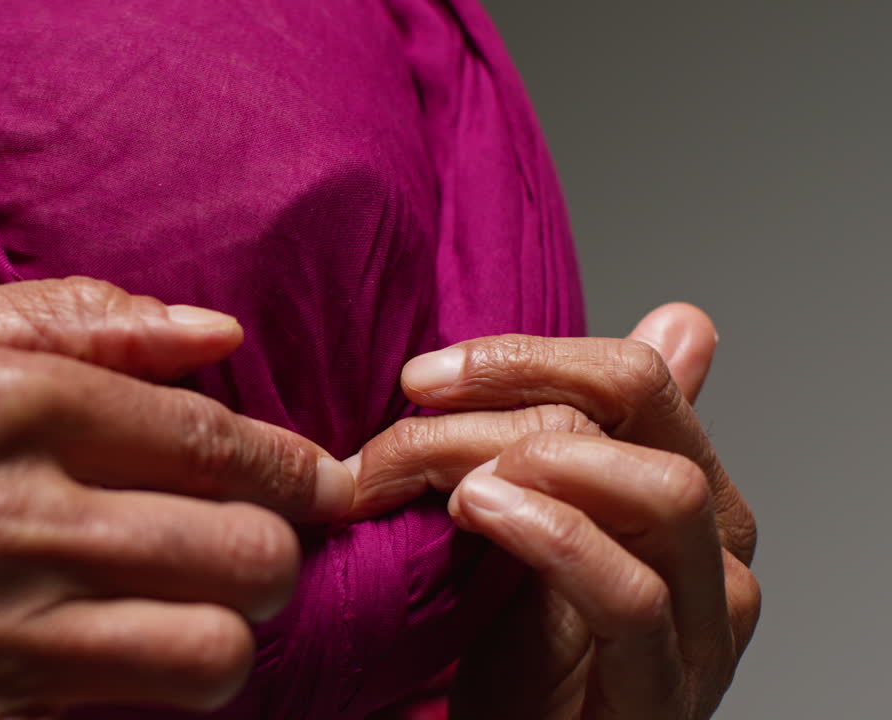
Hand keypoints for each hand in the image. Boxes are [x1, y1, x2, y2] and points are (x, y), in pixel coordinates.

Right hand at [0, 278, 354, 719]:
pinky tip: (130, 655)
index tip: (324, 481)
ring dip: (228, 637)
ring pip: (207, 655)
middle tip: (257, 548)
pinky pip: (124, 718)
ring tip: (202, 611)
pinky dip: (151, 689)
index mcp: (10, 399)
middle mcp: (11, 514)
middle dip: (277, 555)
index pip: (216, 439)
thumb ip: (82, 316)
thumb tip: (218, 329)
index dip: (295, 467)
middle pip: (242, 554)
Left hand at [405, 304, 756, 718]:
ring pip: (659, 492)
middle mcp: (719, 546)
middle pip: (644, 410)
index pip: (634, 374)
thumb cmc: (521, 651)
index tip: (424, 374)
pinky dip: (554, 538)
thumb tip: (677, 318)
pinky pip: (633, 594)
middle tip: (408, 416)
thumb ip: (579, 434)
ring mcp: (705, 623)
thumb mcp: (534, 523)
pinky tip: (481, 515)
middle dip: (511, 393)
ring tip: (449, 478)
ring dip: (535, 461)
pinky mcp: (667, 691)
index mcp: (690, 490)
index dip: (525, 356)